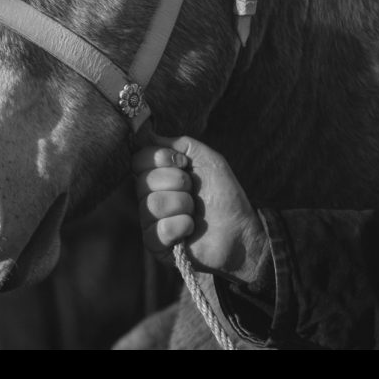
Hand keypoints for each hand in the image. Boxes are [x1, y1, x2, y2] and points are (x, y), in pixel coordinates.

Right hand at [131, 134, 268, 287]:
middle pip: (143, 181)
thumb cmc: (224, 194)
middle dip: (177, 181)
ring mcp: (151, 222)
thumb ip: (180, 144)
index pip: (138, 159)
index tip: (183, 163)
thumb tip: (148, 133)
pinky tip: (191, 229)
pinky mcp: (156, 245)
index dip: (160, 157)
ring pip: (152, 204)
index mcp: (158, 176)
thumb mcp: (207, 159)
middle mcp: (149, 197)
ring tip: (195, 211)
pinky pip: (158, 230)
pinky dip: (181, 225)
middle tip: (193, 190)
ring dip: (183, 204)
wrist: (240, 228)